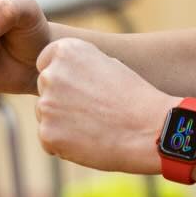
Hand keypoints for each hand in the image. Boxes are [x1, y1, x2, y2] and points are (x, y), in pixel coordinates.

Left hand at [34, 37, 169, 173]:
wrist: (150, 130)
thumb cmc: (135, 99)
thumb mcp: (108, 65)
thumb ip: (80, 66)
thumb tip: (60, 72)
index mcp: (67, 51)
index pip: (46, 62)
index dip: (65, 78)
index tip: (82, 90)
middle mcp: (51, 74)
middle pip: (45, 90)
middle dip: (62, 101)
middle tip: (94, 112)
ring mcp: (47, 105)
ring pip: (45, 116)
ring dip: (62, 123)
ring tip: (95, 127)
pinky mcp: (47, 133)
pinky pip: (48, 140)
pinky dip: (65, 145)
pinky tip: (90, 142)